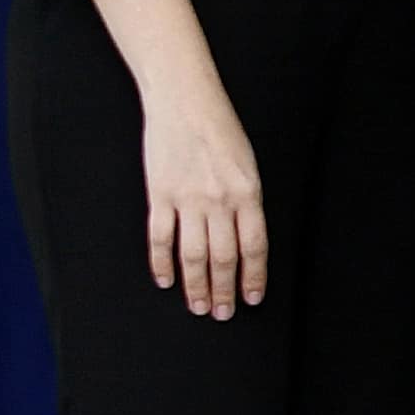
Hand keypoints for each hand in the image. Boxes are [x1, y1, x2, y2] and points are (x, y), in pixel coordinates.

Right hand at [138, 83, 268, 319]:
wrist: (185, 102)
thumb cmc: (221, 131)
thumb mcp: (249, 165)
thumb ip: (248, 202)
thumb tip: (246, 241)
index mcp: (249, 193)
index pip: (254, 247)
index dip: (254, 277)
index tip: (252, 299)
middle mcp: (220, 200)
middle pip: (224, 257)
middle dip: (224, 290)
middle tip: (222, 313)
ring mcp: (187, 199)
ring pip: (193, 254)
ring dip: (196, 285)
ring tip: (197, 306)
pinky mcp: (159, 195)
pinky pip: (160, 237)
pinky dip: (162, 263)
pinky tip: (166, 281)